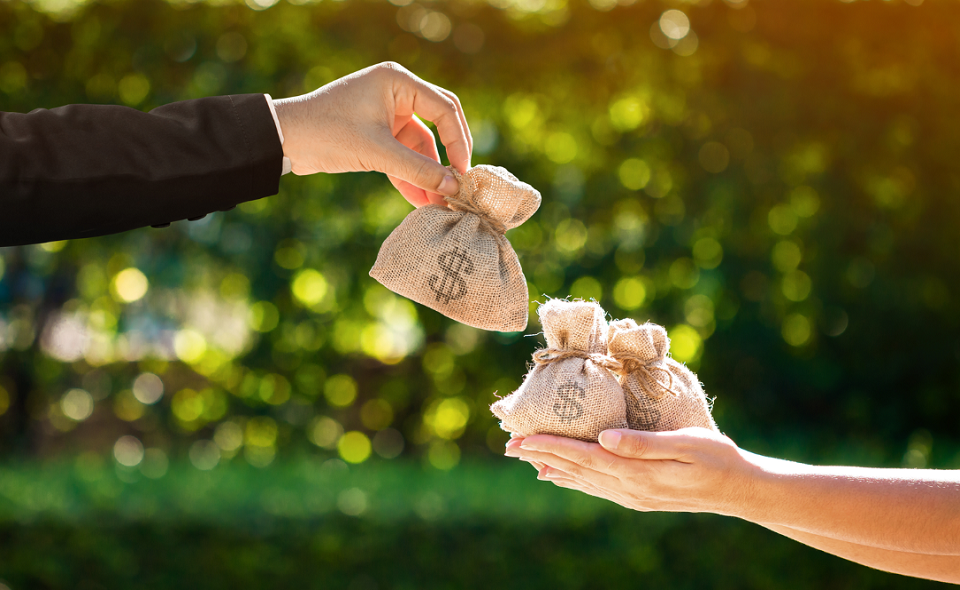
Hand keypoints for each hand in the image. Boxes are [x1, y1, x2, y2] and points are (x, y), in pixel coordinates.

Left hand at [273, 62, 472, 206]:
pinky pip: (402, 155)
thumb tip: (454, 188)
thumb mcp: (377, 153)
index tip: (463, 173)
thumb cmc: (327, 133)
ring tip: (440, 204)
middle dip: (447, 159)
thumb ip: (418, 170)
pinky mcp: (376, 134)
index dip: (458, 142)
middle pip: (438, 126)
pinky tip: (421, 201)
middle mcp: (396, 92)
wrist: (282, 140)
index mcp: (398, 81)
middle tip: (460, 185)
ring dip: (427, 174)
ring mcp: (386, 113)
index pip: (445, 109)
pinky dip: (410, 176)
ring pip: (420, 146)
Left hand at [505, 427, 754, 516]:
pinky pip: (597, 487)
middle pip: (576, 469)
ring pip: (583, 480)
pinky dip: (574, 479)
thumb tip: (603, 437)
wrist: (738, 490)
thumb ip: (642, 443)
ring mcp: (633, 496)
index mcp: (637, 472)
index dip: (551, 447)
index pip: (583, 457)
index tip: (523, 439)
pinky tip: (562, 475)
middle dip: (542, 456)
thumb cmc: (716, 457)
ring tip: (527, 458)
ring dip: (553, 467)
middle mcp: (629, 488)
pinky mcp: (639, 497)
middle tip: (510, 445)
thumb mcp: (684, 444)